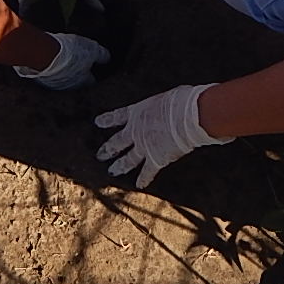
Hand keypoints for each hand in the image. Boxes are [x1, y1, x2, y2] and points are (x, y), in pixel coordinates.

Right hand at [14, 33, 109, 89]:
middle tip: (78, 65)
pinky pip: (49, 75)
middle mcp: (70, 86)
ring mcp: (54, 84)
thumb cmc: (69, 52)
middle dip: (78, 75)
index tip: (95, 69)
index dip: (94, 75)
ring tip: (64, 61)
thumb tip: (108, 58)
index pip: (92, 82)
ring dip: (64, 73)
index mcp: (84, 81)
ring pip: (63, 80)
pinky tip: (51, 60)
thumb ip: (101, 55)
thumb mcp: (92, 49)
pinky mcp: (40, 80)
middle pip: (77, 83)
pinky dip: (52, 69)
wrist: (42, 52)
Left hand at [95, 84, 232, 187]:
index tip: (98, 122)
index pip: (117, 116)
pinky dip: (144, 179)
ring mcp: (144, 147)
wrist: (186, 116)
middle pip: (117, 142)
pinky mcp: (156, 160)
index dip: (107, 120)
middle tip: (99, 155)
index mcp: (136, 112)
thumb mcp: (165, 98)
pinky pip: (147, 172)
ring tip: (112, 171)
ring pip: (128, 160)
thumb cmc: (180, 101)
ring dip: (119, 166)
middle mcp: (135, 131)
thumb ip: (161, 106)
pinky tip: (139, 185)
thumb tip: (169, 106)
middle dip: (108, 149)